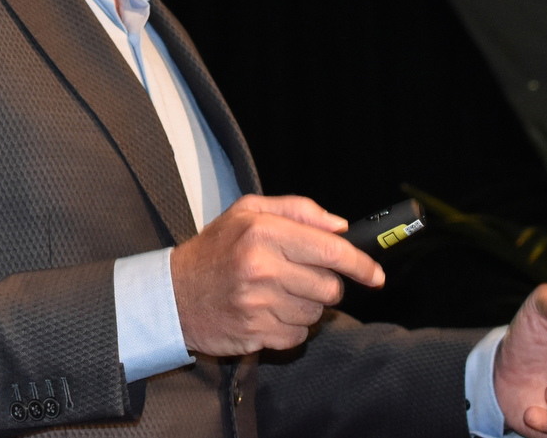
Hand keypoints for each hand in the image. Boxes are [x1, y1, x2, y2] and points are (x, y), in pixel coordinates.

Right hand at [170, 194, 383, 355]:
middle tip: (303, 277)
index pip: (330, 249)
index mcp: (263, 232)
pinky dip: (291, 327)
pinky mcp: (255, 333)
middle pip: (329, 286)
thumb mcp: (247, 212)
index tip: (375, 274)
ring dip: (307, 305)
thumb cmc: (213, 250)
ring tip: (279, 293)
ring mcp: (258, 304)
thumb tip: (341, 226)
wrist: (172, 295)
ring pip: (316, 313)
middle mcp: (262, 267)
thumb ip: (297, 210)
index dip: (360, 263)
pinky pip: (298, 337)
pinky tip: (270, 312)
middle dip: (326, 284)